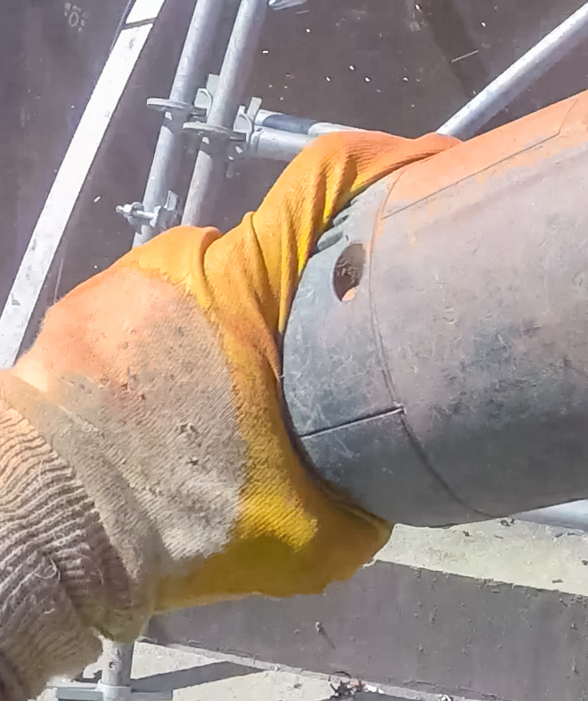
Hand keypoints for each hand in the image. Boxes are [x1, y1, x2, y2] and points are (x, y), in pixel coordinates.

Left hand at [3, 130, 447, 618]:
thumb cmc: (184, 522)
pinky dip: (179, 347)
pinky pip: (152, 313)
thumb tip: (391, 486)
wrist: (42, 537)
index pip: (328, 179)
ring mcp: (122, 285)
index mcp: (249, 285)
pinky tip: (180, 408)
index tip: (431, 175)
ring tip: (246, 390)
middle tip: (335, 343)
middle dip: (311, 287)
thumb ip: (365, 496)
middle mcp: (185, 262)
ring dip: (240, 322)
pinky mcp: (74, 318)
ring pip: (211, 283)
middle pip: (274, 244)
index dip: (387, 164)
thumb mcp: (314, 536)